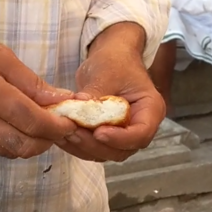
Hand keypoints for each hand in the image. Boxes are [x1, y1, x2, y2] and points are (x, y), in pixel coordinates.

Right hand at [0, 26, 76, 158]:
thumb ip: (31, 82)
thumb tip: (61, 99)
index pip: (32, 120)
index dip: (56, 126)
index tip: (70, 122)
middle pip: (24, 144)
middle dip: (47, 140)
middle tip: (58, 127)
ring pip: (10, 151)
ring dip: (31, 143)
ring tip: (40, 126)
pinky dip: (12, 142)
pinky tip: (17, 127)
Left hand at [57, 24, 165, 162]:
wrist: (110, 58)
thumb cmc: (116, 61)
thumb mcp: (107, 71)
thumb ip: (96, 93)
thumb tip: (80, 106)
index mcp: (150, 110)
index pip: (140, 134)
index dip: (120, 138)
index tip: (98, 132)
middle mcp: (138, 127)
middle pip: (121, 150)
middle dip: (96, 145)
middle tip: (73, 132)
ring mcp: (122, 135)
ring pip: (104, 153)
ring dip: (82, 147)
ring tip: (63, 132)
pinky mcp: (105, 137)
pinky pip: (92, 148)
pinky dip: (76, 145)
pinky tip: (61, 134)